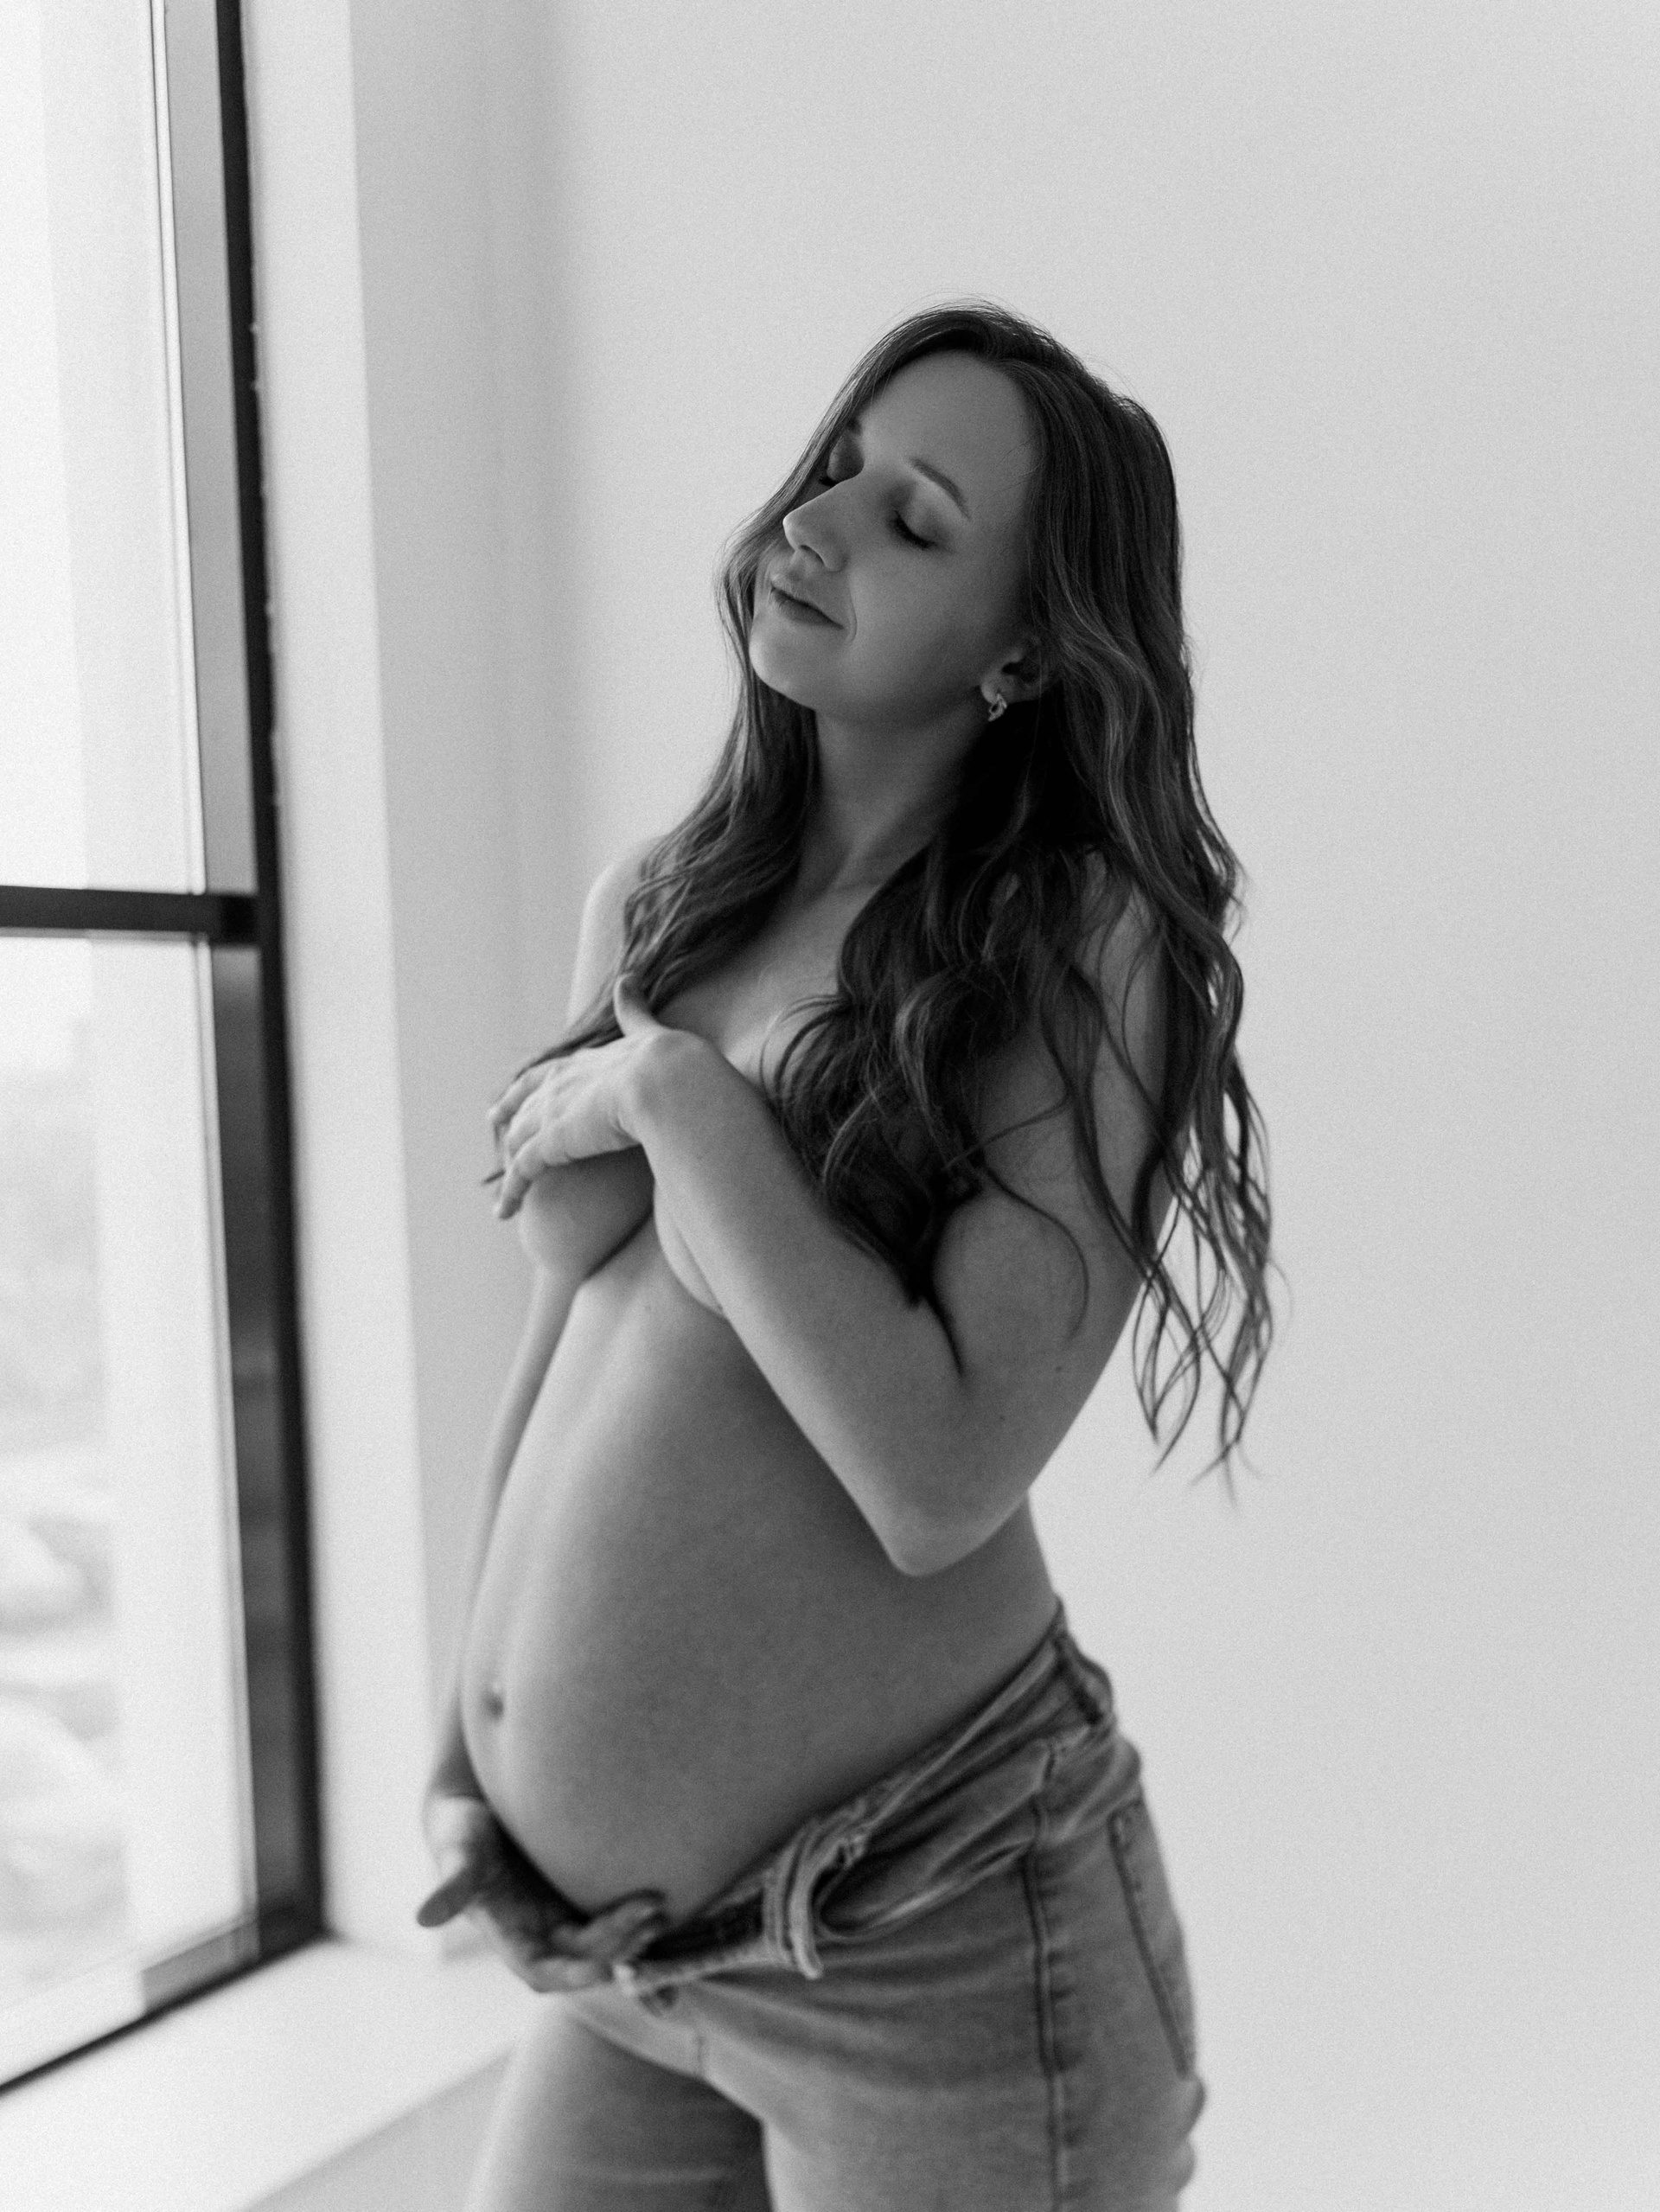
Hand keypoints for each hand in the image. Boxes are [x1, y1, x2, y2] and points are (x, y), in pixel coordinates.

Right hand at [415, 1790, 668, 1991]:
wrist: (481, 1798)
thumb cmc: (462, 1826)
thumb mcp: (456, 1848)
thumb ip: (451, 1880)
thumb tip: (421, 1917)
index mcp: (510, 1935)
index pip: (543, 1971)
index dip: (573, 1974)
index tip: (603, 1969)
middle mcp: (542, 1933)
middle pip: (585, 1955)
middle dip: (617, 1944)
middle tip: (649, 1915)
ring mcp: (566, 1915)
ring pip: (607, 1941)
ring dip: (635, 1934)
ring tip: (661, 1908)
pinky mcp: (585, 1893)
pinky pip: (617, 1916)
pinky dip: (641, 1919)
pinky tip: (671, 1901)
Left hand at [488, 977, 676, 1220]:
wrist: (667, 1081)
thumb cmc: (671, 1062)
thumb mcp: (650, 1032)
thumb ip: (636, 1011)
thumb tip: (627, 978)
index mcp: (586, 1061)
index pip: (550, 1072)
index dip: (533, 1082)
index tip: (518, 1090)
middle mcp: (562, 1084)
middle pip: (523, 1100)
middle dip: (509, 1112)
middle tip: (496, 1122)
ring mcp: (553, 1113)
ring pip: (518, 1140)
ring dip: (510, 1163)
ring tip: (504, 1187)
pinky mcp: (552, 1143)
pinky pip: (522, 1172)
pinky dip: (511, 1193)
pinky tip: (504, 1212)